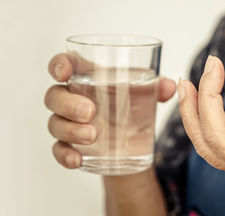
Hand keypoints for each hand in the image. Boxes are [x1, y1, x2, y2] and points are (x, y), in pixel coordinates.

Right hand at [44, 53, 176, 168]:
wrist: (131, 138)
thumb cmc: (132, 104)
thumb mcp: (146, 92)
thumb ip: (157, 86)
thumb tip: (169, 86)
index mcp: (88, 77)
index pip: (65, 64)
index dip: (59, 65)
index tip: (63, 73)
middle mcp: (73, 97)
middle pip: (54, 95)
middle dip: (68, 103)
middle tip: (90, 111)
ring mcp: (68, 122)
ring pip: (54, 123)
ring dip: (70, 129)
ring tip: (93, 136)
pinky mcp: (70, 145)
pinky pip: (58, 149)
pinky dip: (65, 155)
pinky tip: (78, 159)